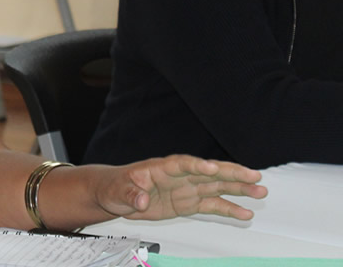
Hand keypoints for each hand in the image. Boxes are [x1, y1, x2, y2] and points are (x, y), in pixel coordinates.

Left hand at [99, 155, 266, 220]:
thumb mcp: (117, 190)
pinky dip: (228, 209)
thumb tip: (140, 200)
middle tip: (253, 175)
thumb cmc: (116, 186)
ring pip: (217, 187)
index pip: (182, 163)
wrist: (116, 194)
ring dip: (238, 189)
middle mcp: (179, 176)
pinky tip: (246, 213)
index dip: (197, 165)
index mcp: (162, 167)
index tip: (212, 168)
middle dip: (231, 173)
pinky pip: (212, 205)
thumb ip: (130, 194)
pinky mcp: (188, 203)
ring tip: (260, 191)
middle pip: (209, 172)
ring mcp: (186, 189)